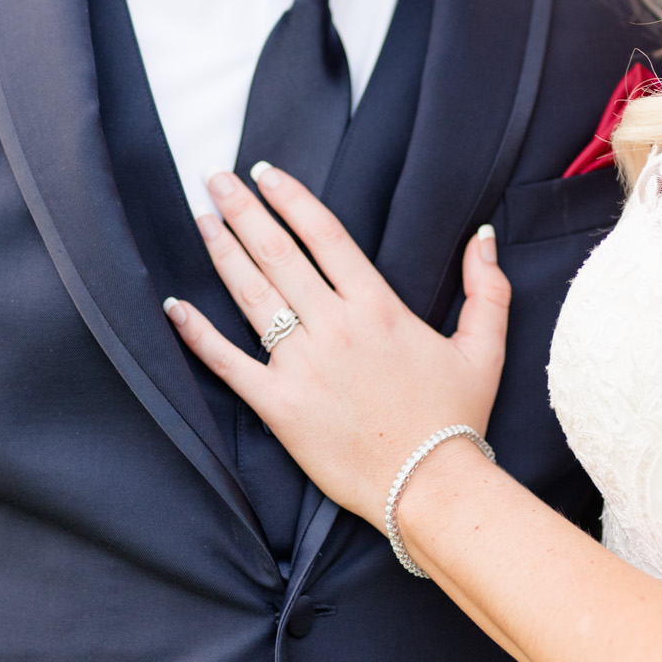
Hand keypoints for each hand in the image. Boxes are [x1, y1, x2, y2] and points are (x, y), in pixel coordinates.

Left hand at [163, 163, 510, 520]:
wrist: (431, 488)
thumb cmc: (455, 419)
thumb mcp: (484, 348)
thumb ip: (486, 289)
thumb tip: (483, 237)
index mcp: (378, 308)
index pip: (325, 235)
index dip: (292, 199)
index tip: (266, 173)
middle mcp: (335, 327)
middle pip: (279, 254)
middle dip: (243, 211)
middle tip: (217, 180)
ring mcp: (303, 366)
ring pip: (252, 296)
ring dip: (222, 252)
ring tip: (201, 219)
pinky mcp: (279, 406)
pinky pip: (229, 363)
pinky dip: (198, 334)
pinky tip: (175, 307)